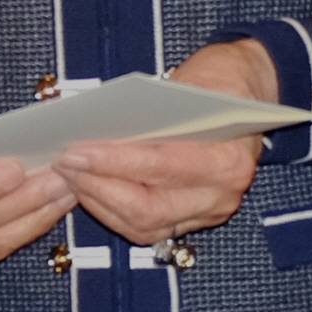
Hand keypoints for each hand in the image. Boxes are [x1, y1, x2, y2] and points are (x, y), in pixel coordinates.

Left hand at [58, 39, 278, 247]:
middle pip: (147, 208)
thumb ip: (149, 111)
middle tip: (63, 162)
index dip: (112, 162)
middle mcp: (221, 195)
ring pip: (141, 225)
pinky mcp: (191, 222)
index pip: (160, 167)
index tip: (75, 150)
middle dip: (97, 186)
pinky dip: (111, 210)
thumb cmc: (217, 83)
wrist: (248, 95)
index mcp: (227, 159)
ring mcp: (207, 213)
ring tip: (68, 174)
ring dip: (98, 200)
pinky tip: (87, 189)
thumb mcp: (189, 82)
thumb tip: (94, 127)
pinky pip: (144, 229)